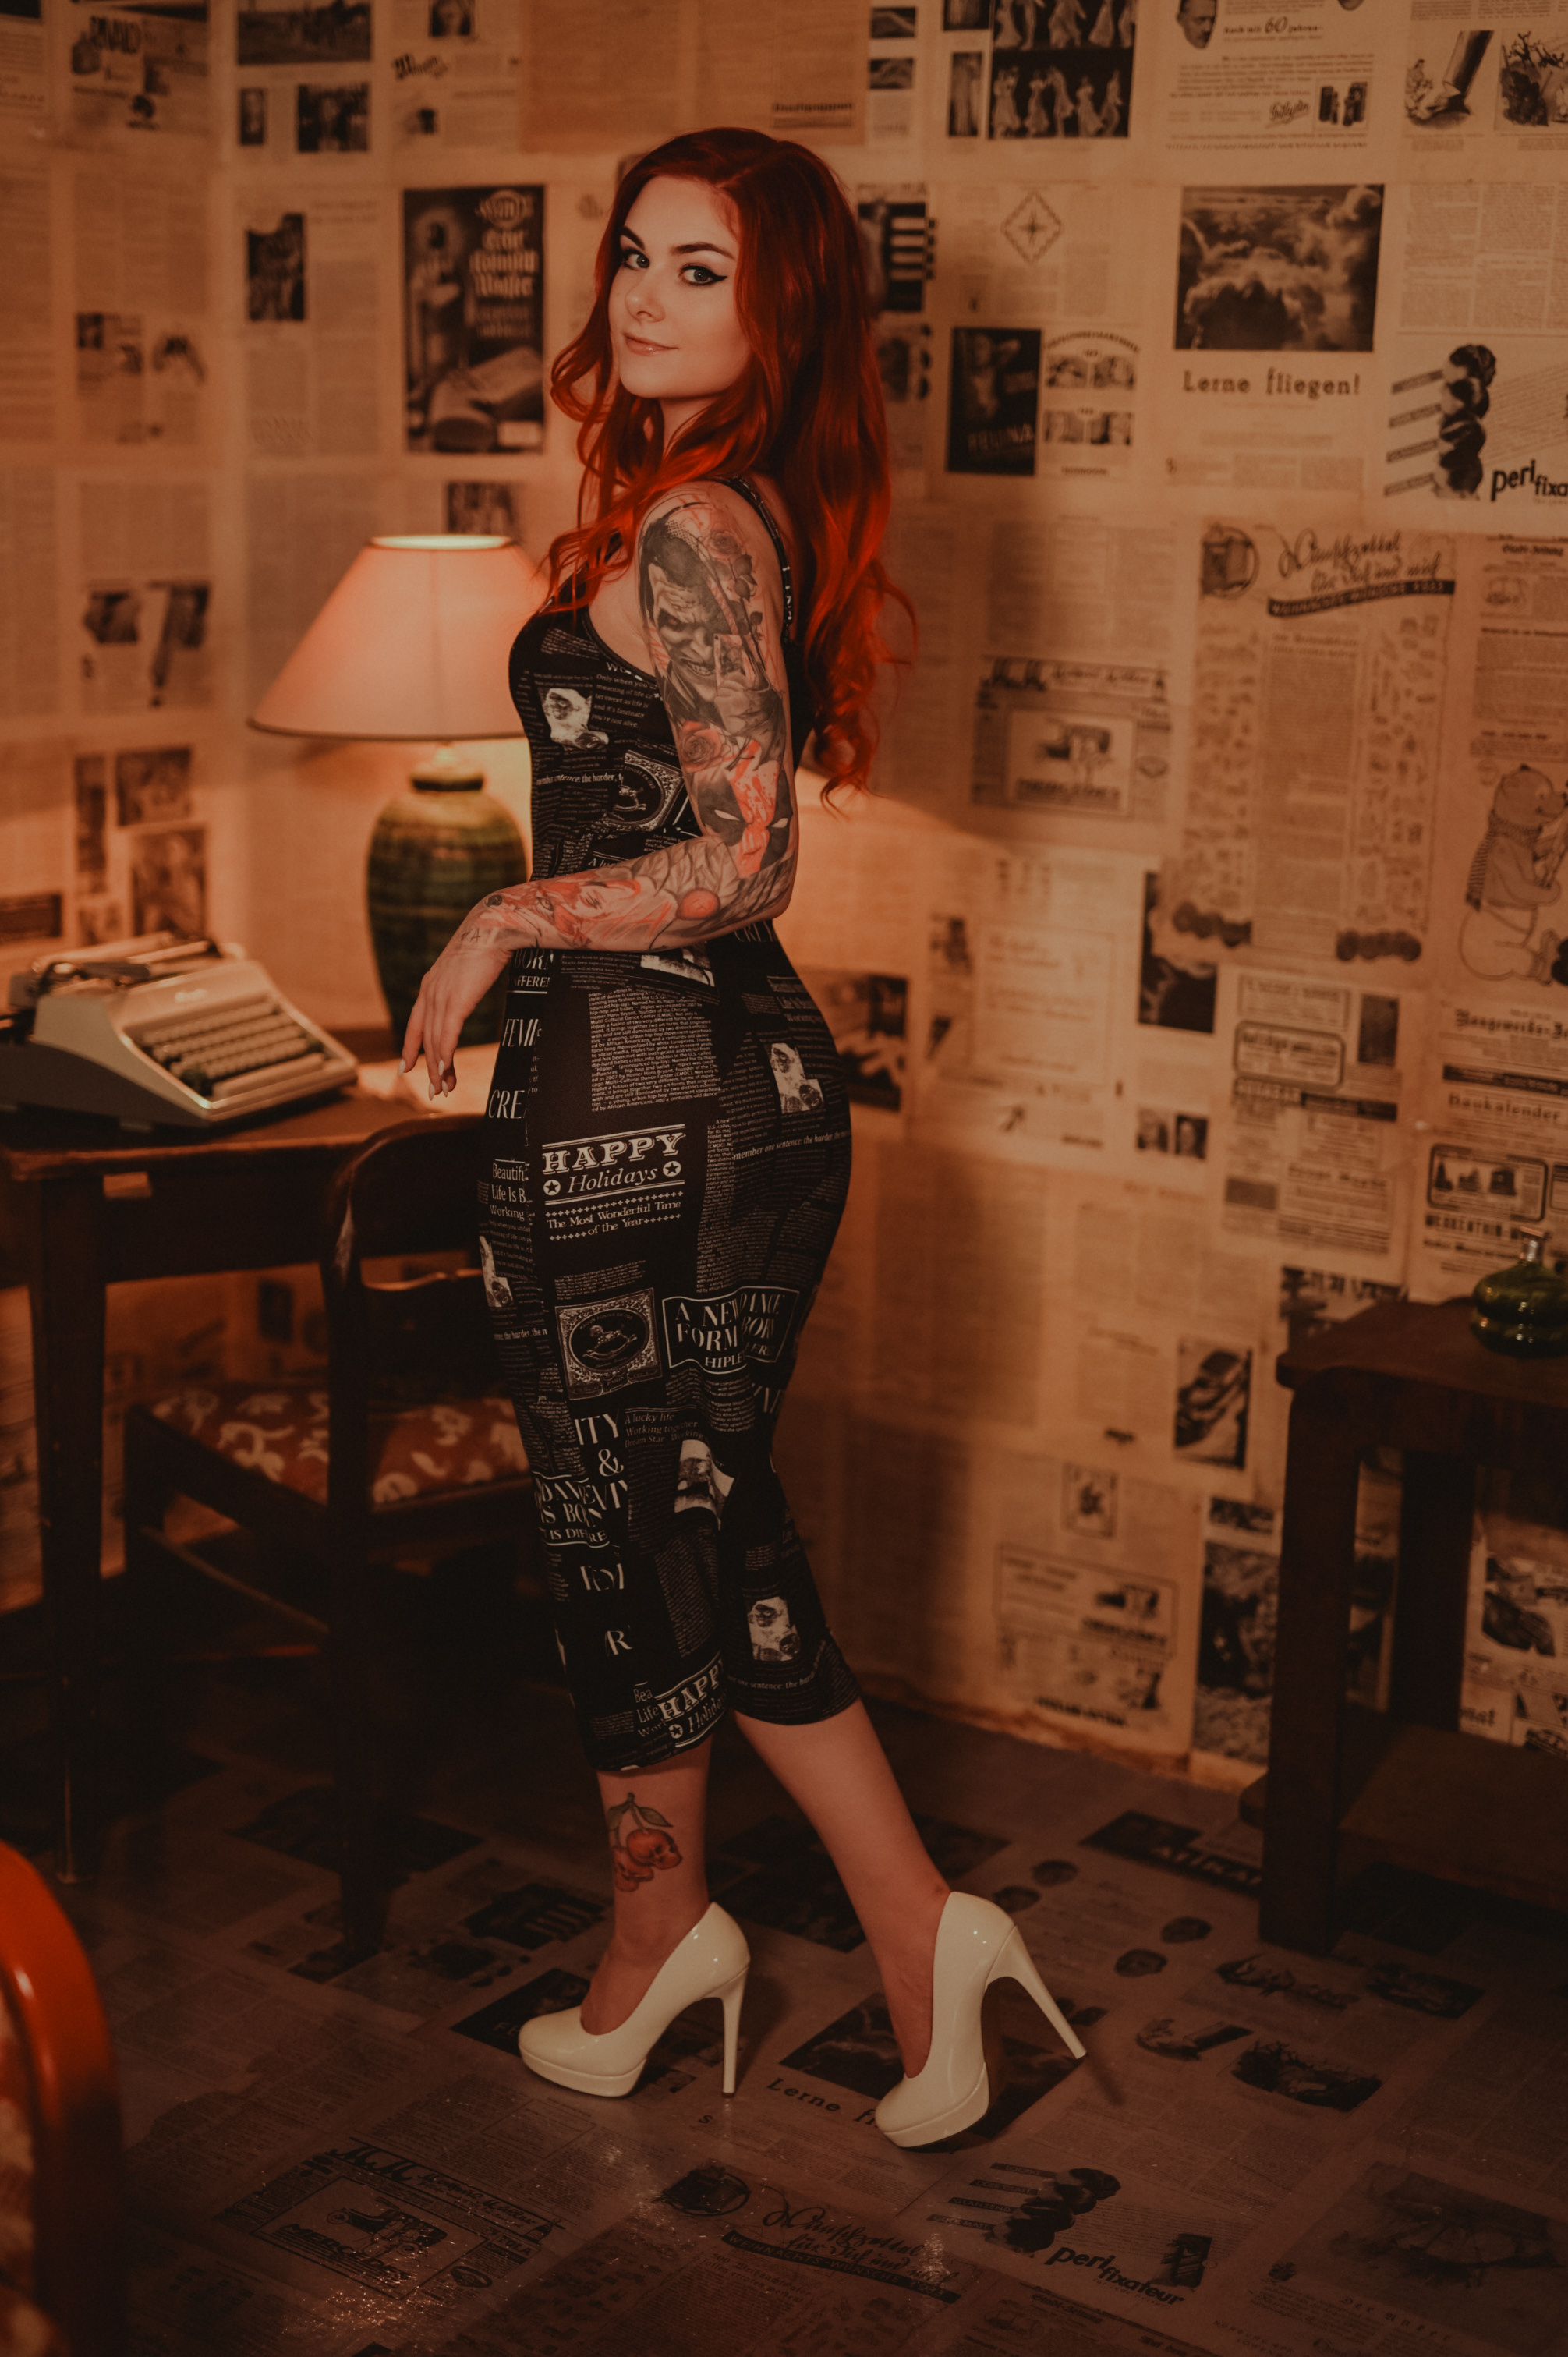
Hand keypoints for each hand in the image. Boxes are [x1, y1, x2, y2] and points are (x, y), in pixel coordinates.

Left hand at [400, 937, 510, 1096]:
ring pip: (434, 1041)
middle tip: (434, 1090)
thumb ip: (460, 985)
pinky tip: (446, 1070)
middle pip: (424, 1038)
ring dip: (440, 1068)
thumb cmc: (484, 946)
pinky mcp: (455, 1001)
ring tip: (444, 1088)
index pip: (415, 1024)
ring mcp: (440, 997)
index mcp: (430, 985)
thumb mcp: (465, 969)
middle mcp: (430, 992)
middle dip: (429, 1067)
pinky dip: (445, 1055)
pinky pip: (447, 1035)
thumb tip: (466, 994)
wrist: (491, 929)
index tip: (407, 1068)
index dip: (410, 1048)